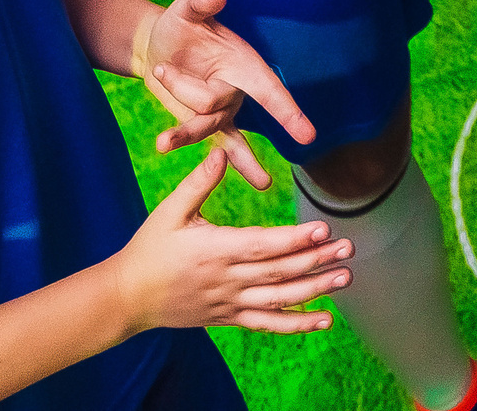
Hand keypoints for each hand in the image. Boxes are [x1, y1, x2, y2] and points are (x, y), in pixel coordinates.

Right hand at [110, 149, 351, 334]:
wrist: (127, 297)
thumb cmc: (149, 249)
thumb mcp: (168, 212)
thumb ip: (197, 184)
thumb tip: (221, 153)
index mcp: (215, 250)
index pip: (262, 245)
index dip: (295, 238)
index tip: (323, 228)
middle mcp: (227, 280)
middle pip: (279, 272)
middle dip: (317, 260)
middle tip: (349, 248)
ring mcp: (230, 303)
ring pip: (279, 299)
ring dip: (315, 290)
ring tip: (345, 278)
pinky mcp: (229, 318)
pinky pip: (268, 324)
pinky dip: (297, 324)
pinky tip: (325, 320)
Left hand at [133, 0, 315, 190]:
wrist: (158, 44)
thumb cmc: (180, 23)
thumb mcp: (186, 9)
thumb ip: (200, 2)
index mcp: (244, 63)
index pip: (270, 90)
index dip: (288, 112)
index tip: (309, 136)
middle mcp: (237, 90)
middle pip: (216, 106)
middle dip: (183, 89)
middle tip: (162, 68)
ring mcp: (221, 110)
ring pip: (204, 127)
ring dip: (180, 127)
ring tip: (163, 141)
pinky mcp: (203, 122)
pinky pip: (207, 144)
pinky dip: (197, 151)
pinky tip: (217, 168)